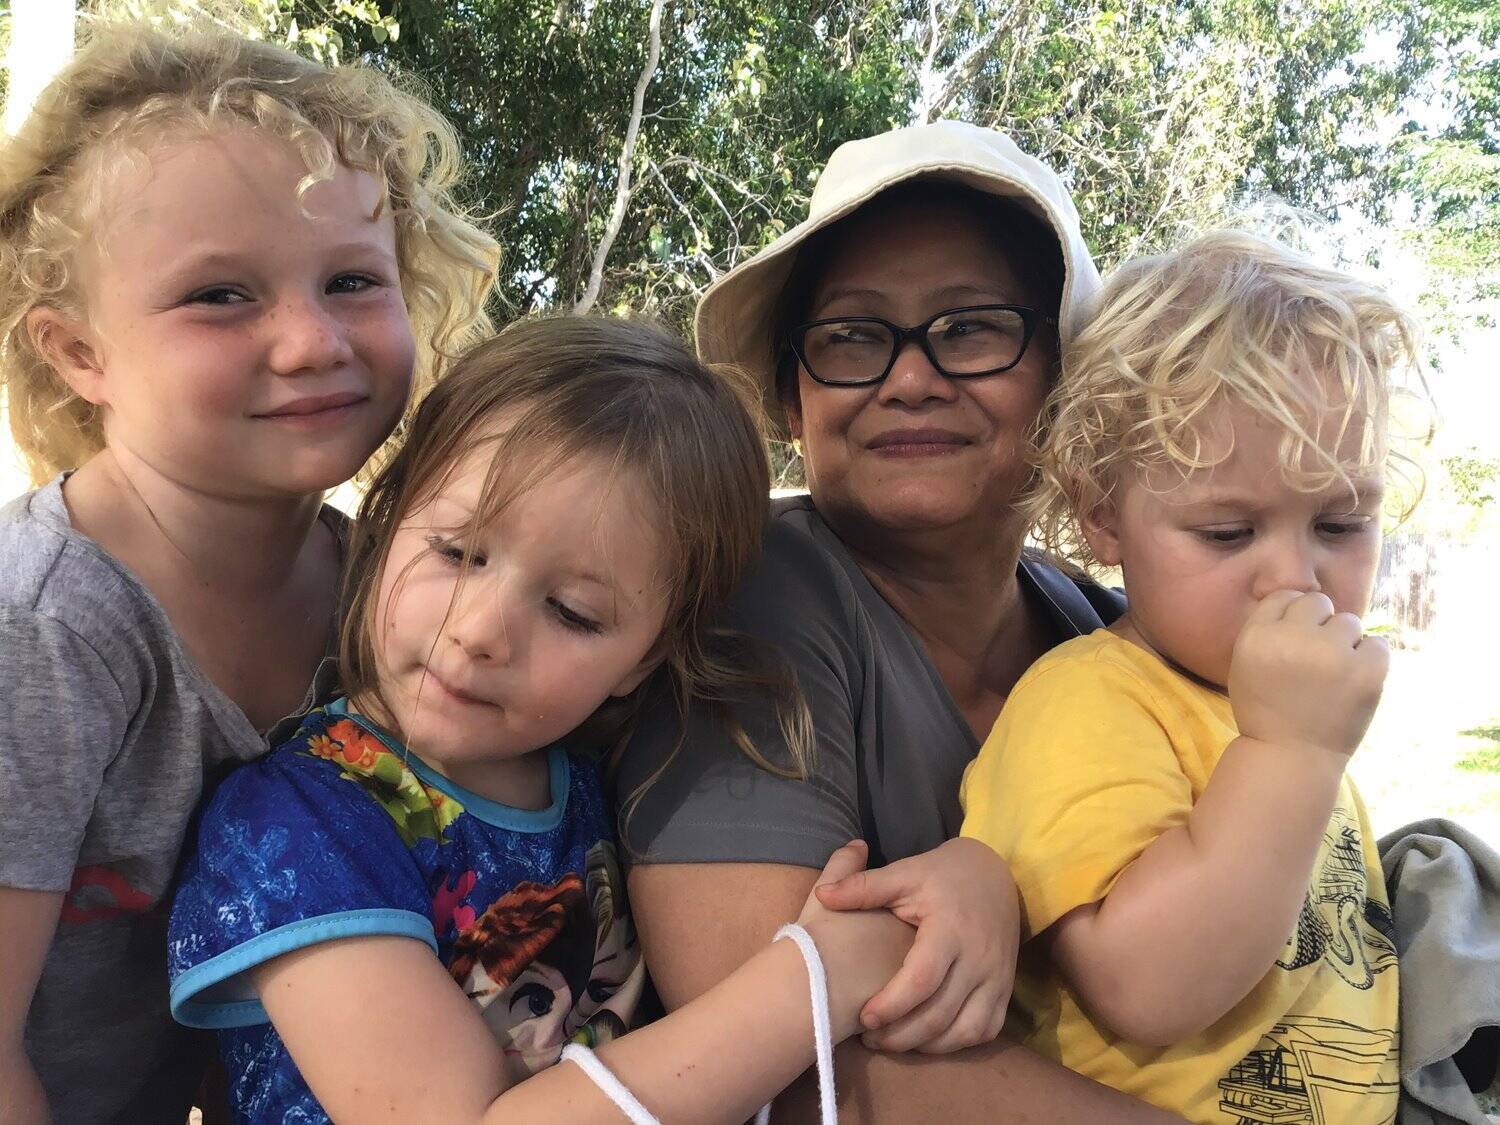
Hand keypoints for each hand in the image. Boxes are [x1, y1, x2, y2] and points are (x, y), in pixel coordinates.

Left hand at [813, 837, 1018, 1053]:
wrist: (995, 875)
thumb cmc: (942, 875)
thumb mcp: (905, 873)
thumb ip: (864, 887)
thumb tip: (822, 897)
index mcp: (951, 929)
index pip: (923, 979)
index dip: (892, 1004)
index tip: (862, 1018)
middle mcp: (979, 958)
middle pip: (940, 1013)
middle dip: (901, 1035)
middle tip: (869, 1038)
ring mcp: (997, 977)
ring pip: (965, 1031)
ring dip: (927, 1045)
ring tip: (893, 1041)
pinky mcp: (1005, 989)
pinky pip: (984, 1031)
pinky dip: (955, 1043)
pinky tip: (926, 1039)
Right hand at [1229, 590, 1388, 761]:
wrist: (1291, 756)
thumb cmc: (1266, 709)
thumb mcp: (1246, 663)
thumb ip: (1267, 628)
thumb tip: (1303, 599)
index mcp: (1258, 637)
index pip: (1284, 597)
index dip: (1291, 617)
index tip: (1294, 640)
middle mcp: (1293, 639)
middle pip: (1317, 603)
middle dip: (1319, 625)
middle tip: (1315, 656)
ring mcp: (1332, 655)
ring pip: (1349, 622)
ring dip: (1344, 642)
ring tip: (1335, 671)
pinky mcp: (1367, 672)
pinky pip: (1378, 644)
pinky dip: (1370, 658)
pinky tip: (1355, 677)